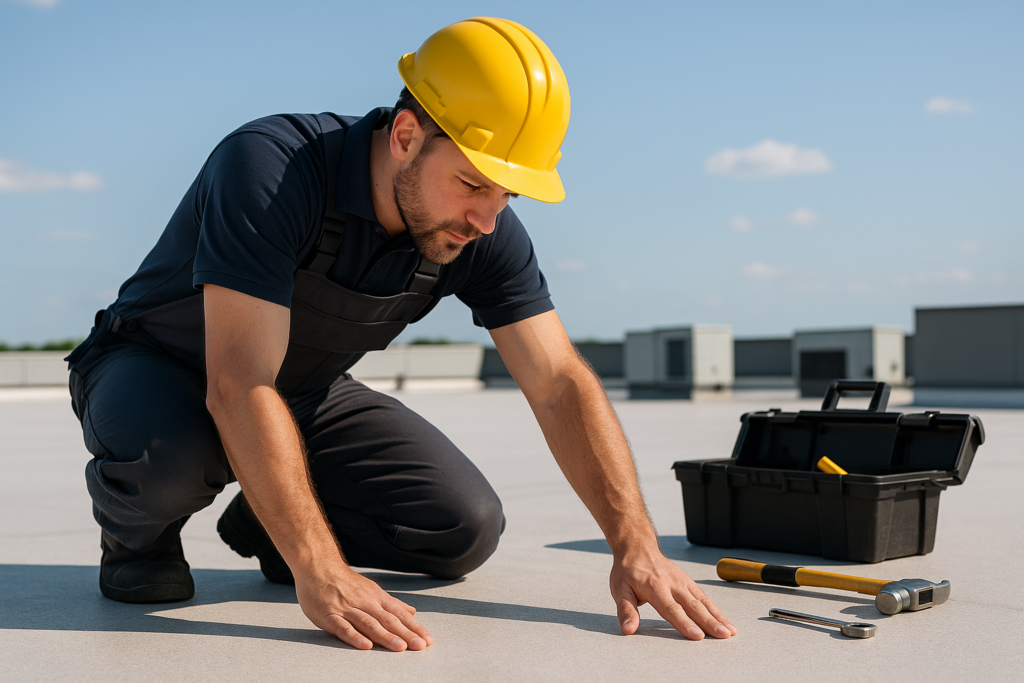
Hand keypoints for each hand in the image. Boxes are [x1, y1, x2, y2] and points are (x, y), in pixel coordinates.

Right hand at [294, 564, 432, 650]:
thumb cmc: (344, 581)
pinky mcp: (330, 615)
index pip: (399, 614)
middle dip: (406, 634)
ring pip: (369, 624)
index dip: (414, 627)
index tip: (427, 639)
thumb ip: (391, 603)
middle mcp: (365, 602)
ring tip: (400, 648)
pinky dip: (355, 637)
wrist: (318, 566)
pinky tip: (365, 646)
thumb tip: (412, 611)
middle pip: (388, 620)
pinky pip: (344, 628)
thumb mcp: (371, 589)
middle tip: (420, 646)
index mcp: (376, 597)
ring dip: (386, 636)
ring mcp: (347, 609)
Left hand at [610, 549, 736, 640]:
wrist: (638, 547)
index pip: (671, 609)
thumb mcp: (619, 589)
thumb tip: (628, 629)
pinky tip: (724, 620)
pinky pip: (704, 596)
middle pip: (693, 606)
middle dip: (710, 622)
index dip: (685, 623)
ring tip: (730, 631)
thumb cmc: (628, 571)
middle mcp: (672, 584)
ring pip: (703, 601)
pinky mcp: (688, 581)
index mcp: (655, 588)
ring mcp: (682, 581)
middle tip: (724, 636)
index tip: (698, 636)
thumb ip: (626, 610)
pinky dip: (715, 609)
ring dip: (718, 616)